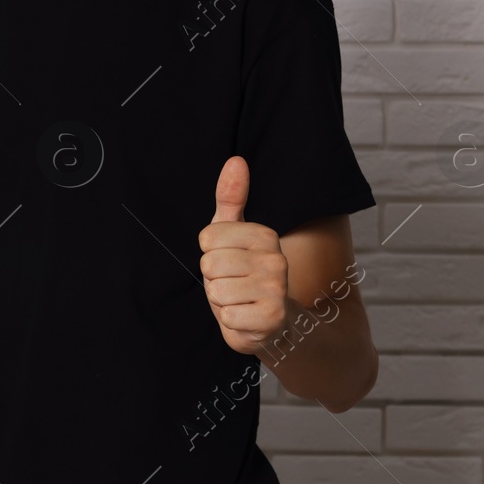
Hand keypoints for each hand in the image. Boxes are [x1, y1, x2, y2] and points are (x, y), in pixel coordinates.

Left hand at [198, 156, 292, 355]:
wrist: (272, 323)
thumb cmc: (245, 275)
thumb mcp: (233, 235)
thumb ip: (230, 199)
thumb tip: (235, 161)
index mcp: (264, 235)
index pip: (207, 238)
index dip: (210, 255)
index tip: (228, 262)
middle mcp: (275, 259)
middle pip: (210, 264)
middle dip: (214, 280)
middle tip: (233, 284)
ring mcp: (276, 289)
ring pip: (216, 291)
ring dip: (222, 301)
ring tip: (239, 300)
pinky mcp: (271, 317)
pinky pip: (227, 316)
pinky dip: (230, 321)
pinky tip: (245, 317)